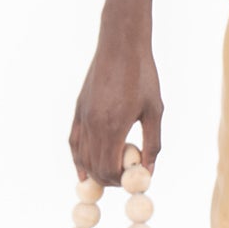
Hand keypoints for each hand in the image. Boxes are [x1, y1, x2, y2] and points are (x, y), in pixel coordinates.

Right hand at [70, 27, 163, 187]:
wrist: (121, 46)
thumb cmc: (143, 76)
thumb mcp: (154, 111)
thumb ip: (153, 144)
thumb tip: (149, 172)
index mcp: (114, 125)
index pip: (109, 169)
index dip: (121, 181)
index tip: (134, 179)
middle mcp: (93, 124)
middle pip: (95, 166)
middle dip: (109, 179)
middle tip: (125, 178)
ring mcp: (83, 117)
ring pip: (82, 157)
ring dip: (95, 170)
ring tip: (111, 174)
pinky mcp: (78, 110)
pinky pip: (74, 142)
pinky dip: (78, 159)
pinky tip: (82, 171)